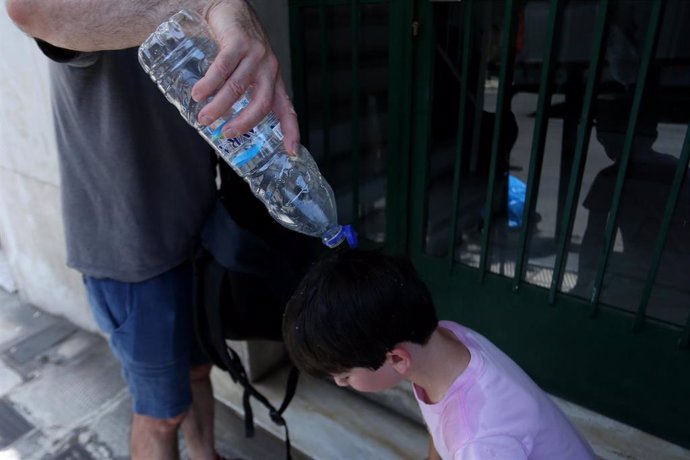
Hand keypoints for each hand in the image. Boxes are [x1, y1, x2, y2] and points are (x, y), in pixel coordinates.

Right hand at [191, 0, 299, 153]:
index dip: (291, 132)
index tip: (291, 152)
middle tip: (226, 134)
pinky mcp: (240, 43)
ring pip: (238, 88)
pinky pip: (223, 68)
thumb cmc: (237, 47)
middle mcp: (270, 69)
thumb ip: (242, 95)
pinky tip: (198, 93)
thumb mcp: (247, 73)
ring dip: (219, 106)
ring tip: (204, 118)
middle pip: (261, 104)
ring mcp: (256, 55)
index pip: (287, 110)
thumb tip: (222, 126)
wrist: (230, 10)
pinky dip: (209, 84)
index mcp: (274, 81)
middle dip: (244, 122)